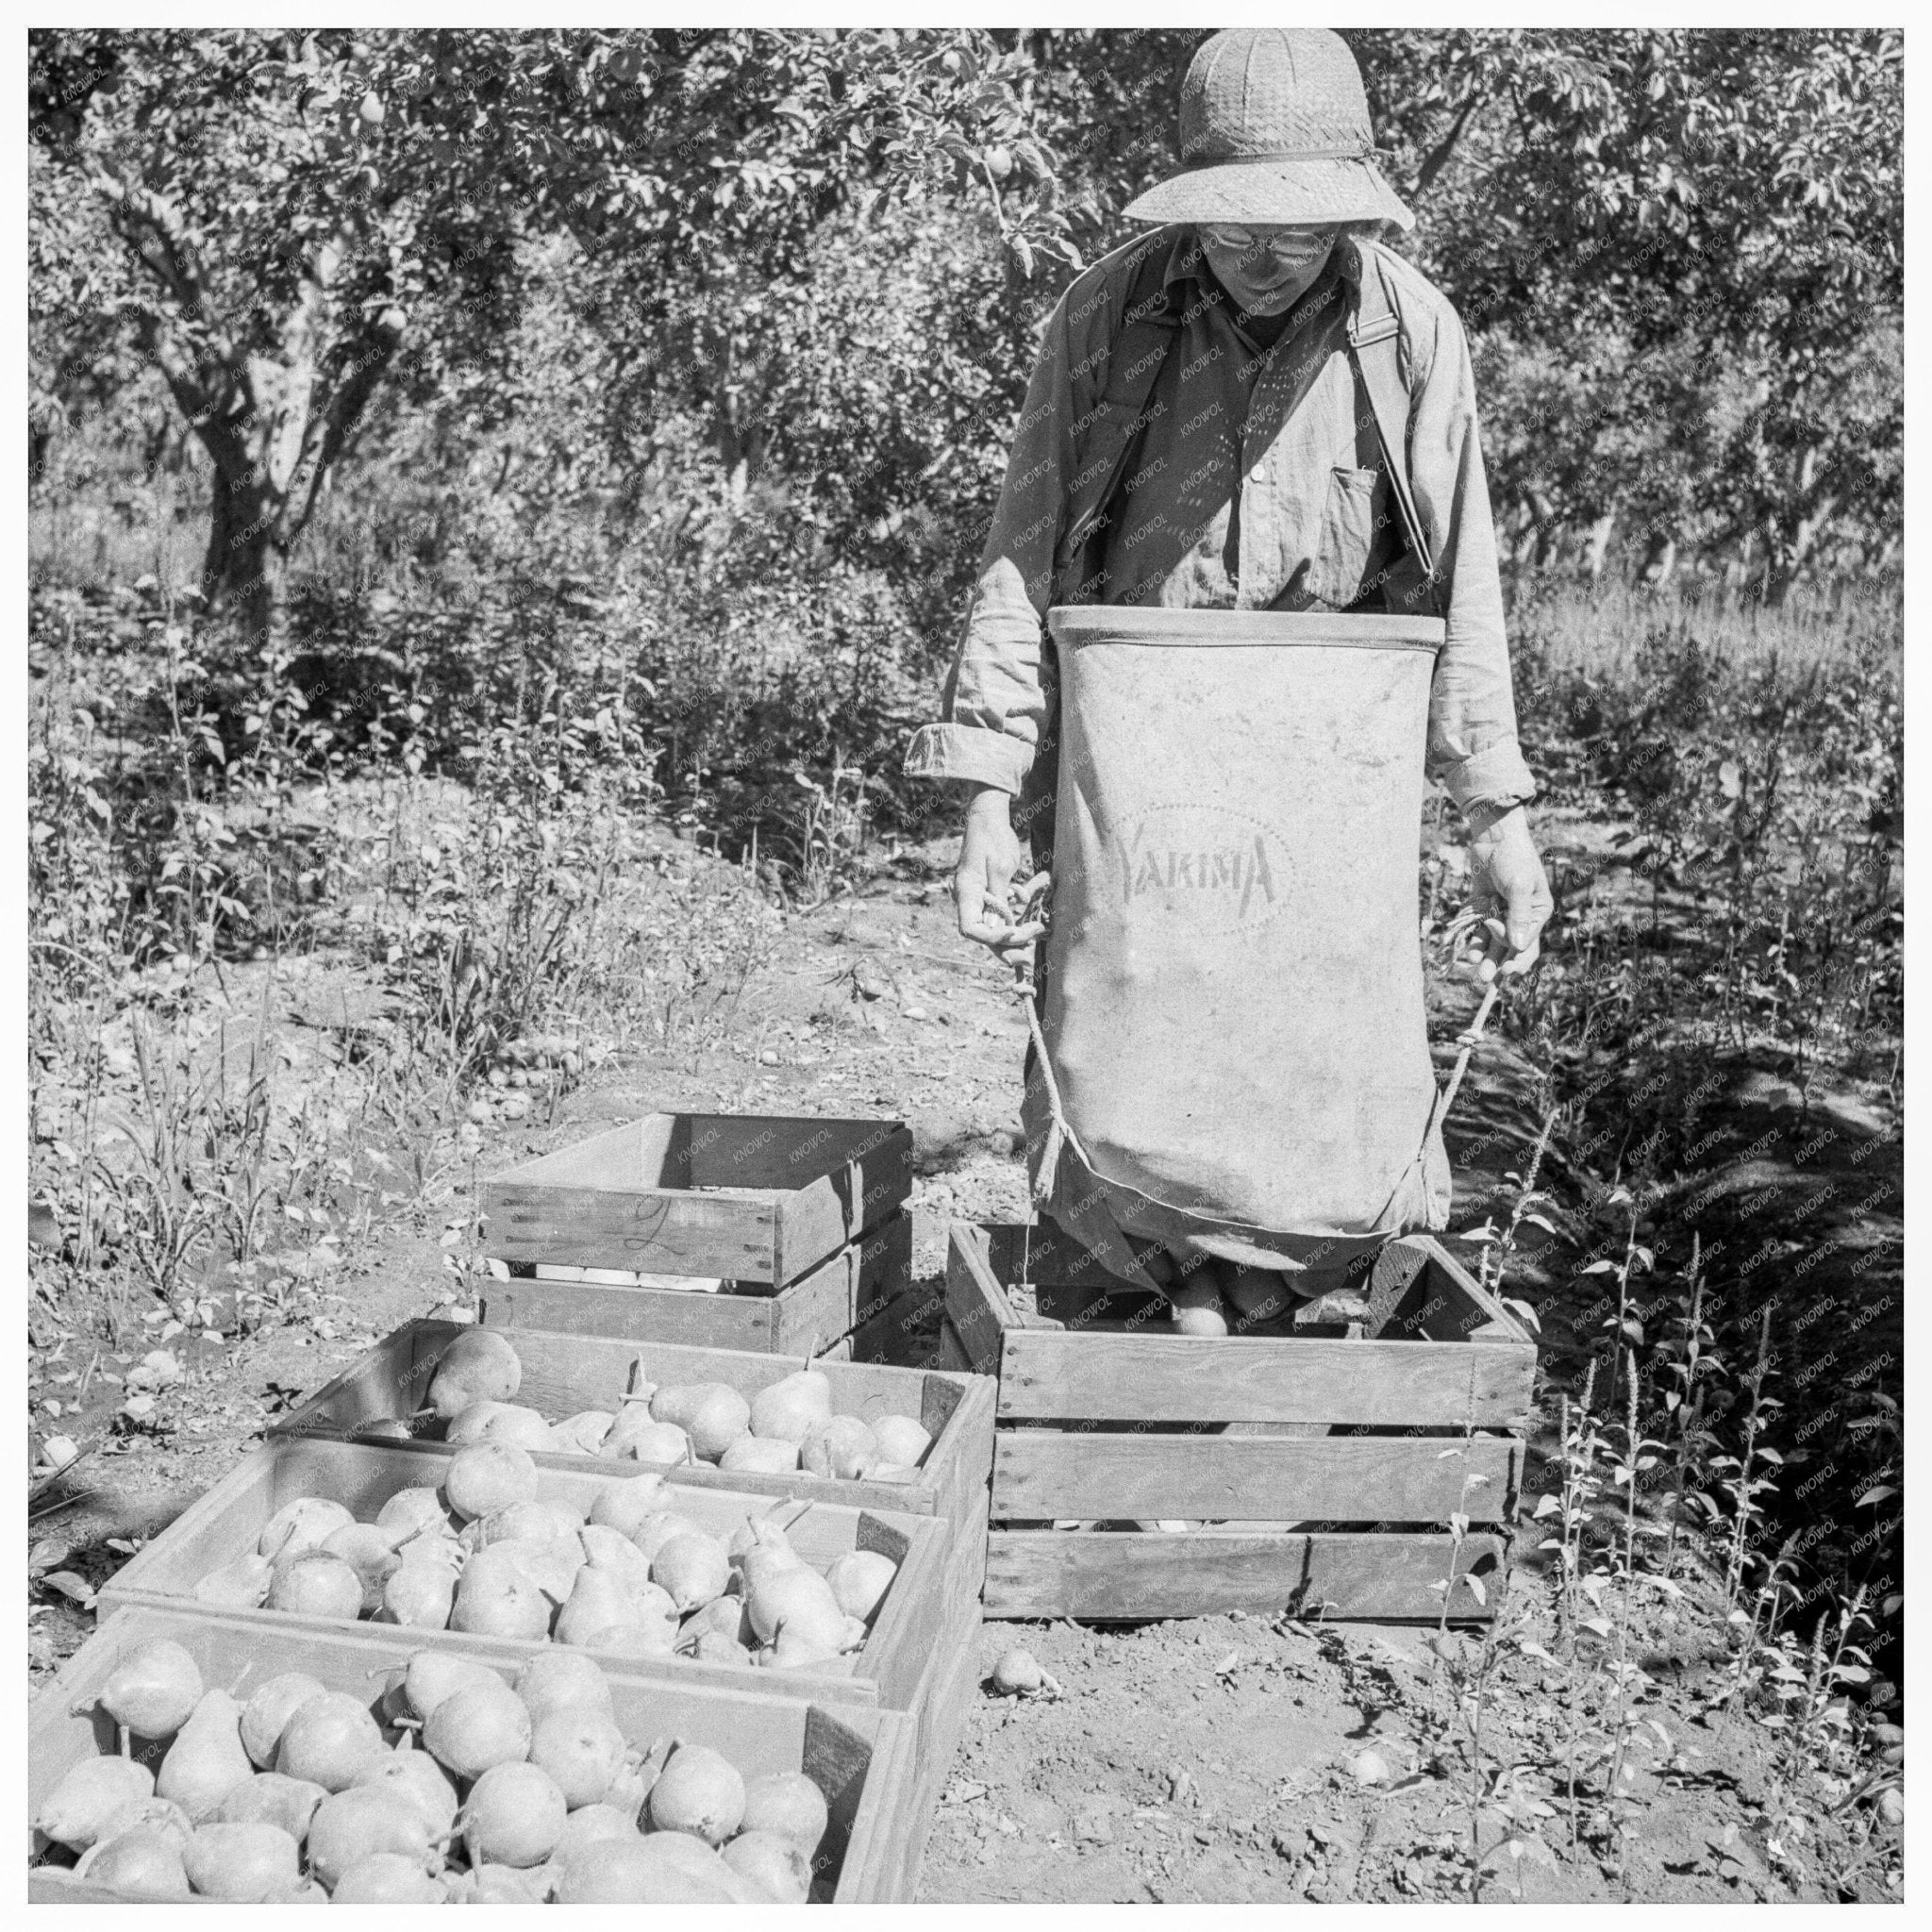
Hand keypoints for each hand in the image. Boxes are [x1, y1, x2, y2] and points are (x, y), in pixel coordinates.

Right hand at [954, 785, 1026, 953]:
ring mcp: (982, 899)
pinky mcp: (995, 894)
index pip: (970, 929)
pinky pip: (1006, 912)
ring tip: (1039, 933)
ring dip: (1018, 933)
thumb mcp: (1000, 866)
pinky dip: (1022, 913)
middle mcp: (971, 900)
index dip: (991, 937)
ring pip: (997, 927)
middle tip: (1032, 947)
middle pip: (985, 933)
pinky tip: (1039, 909)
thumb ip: (999, 896)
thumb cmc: (992, 838)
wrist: (990, 819)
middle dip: (1008, 944)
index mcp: (966, 893)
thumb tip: (997, 928)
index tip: (1013, 933)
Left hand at [1466, 802, 1551, 979]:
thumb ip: (1518, 915)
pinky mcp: (1481, 906)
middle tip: (1485, 978)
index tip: (1506, 971)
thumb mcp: (1520, 885)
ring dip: (1483, 954)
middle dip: (1497, 963)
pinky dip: (1472, 939)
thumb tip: (1519, 947)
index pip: (1529, 943)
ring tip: (1472, 966)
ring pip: (1491, 941)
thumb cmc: (1513, 856)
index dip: (1518, 960)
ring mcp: (1500, 912)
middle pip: (1509, 948)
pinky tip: (1466, 950)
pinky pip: (1476, 928)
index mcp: (1537, 912)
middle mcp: (1520, 916)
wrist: (1492, 833)